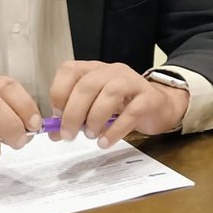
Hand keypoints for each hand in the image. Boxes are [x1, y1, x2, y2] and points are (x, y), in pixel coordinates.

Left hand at [48, 61, 189, 148]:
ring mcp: (133, 82)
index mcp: (95, 70)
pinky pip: (132, 112)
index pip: (70, 70)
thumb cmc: (123, 106)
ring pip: (110, 93)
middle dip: (74, 113)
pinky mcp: (149, 98)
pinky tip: (105, 142)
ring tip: (90, 136)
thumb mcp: (94, 108)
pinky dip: (115, 130)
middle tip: (69, 134)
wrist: (159, 106)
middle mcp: (113, 71)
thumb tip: (53, 133)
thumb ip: (74, 117)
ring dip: (95, 118)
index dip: (59, 93)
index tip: (57, 116)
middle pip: (88, 85)